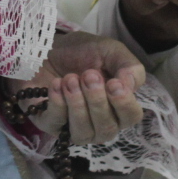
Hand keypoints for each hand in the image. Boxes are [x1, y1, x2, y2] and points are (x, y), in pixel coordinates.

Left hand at [8, 31, 145, 145]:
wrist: (46, 45)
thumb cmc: (82, 52)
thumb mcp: (111, 51)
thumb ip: (129, 66)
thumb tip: (130, 86)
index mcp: (117, 107)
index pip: (131, 117)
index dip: (124, 104)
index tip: (113, 83)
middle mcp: (99, 124)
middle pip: (107, 128)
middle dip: (97, 102)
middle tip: (88, 75)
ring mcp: (73, 127)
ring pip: (83, 133)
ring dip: (77, 105)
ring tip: (70, 79)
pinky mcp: (49, 123)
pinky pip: (56, 125)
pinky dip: (58, 104)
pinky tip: (56, 84)